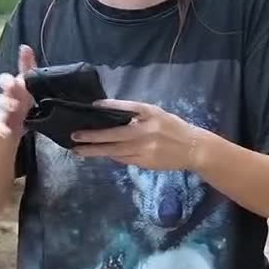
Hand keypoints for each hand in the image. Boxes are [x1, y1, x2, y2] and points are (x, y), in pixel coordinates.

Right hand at [0, 44, 35, 140]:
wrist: (8, 130)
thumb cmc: (21, 105)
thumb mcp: (29, 90)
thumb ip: (30, 71)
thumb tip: (26, 47)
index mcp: (19, 85)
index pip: (22, 67)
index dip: (23, 60)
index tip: (25, 50)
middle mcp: (9, 93)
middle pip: (5, 83)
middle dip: (8, 81)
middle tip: (13, 83)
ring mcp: (3, 109)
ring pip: (2, 102)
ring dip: (7, 103)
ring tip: (13, 106)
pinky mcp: (0, 124)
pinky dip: (1, 128)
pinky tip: (6, 132)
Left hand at [71, 99, 203, 171]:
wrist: (193, 149)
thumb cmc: (173, 128)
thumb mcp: (157, 114)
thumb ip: (136, 114)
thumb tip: (109, 116)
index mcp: (150, 114)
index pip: (127, 108)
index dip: (109, 106)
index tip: (93, 106)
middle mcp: (146, 131)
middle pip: (114, 135)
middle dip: (93, 137)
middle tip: (74, 138)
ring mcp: (145, 149)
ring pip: (115, 151)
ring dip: (96, 151)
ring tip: (79, 150)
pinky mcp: (145, 162)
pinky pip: (123, 159)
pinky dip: (112, 156)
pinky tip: (100, 154)